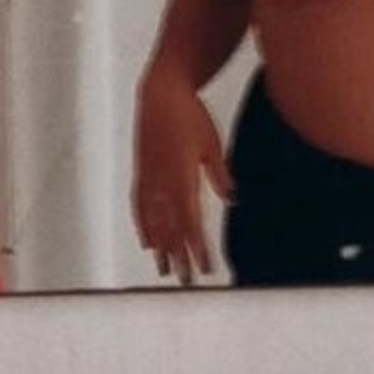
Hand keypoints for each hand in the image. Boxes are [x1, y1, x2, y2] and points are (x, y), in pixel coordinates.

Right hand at [132, 66, 234, 285]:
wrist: (161, 93)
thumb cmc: (188, 114)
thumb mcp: (212, 144)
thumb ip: (220, 174)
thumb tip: (232, 198)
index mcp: (180, 176)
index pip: (190, 221)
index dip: (197, 246)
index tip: (204, 267)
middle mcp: (161, 182)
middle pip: (170, 227)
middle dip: (179, 256)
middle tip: (186, 280)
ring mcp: (148, 179)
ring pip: (153, 221)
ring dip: (160, 247)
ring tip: (164, 270)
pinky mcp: (142, 173)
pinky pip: (141, 207)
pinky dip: (144, 227)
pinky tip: (147, 241)